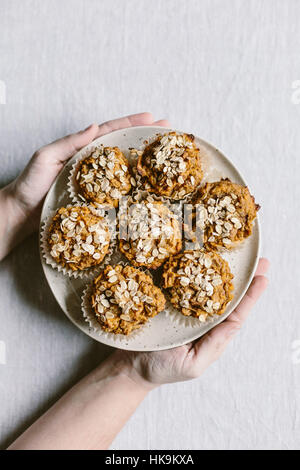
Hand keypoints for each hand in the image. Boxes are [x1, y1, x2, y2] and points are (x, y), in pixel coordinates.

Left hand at [5, 112, 169, 232]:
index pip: (110, 131)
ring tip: (166, 158)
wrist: (23, 213)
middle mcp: (93, 164)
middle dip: (145, 138)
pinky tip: (149, 188)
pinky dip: (135, 188)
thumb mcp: (46, 157)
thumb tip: (94, 127)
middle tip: (169, 132)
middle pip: (123, 147)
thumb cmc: (30, 183)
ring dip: (145, 162)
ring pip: (125, 169)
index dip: (130, 123)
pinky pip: (119, 192)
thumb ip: (69, 142)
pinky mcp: (98, 201)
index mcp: (82, 148)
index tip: (151, 118)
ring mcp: (97, 183)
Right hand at [120, 258, 268, 389]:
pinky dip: (194, 271)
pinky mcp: (169, 300)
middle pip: (226, 295)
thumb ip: (213, 346)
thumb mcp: (192, 365)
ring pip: (208, 286)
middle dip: (245, 278)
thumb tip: (233, 325)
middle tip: (261, 261)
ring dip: (223, 271)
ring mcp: (186, 308)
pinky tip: (202, 258)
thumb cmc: (161, 369)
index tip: (264, 277)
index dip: (251, 295)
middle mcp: (202, 318)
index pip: (236, 312)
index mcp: (211, 333)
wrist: (131, 366)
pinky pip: (185, 284)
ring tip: (241, 256)